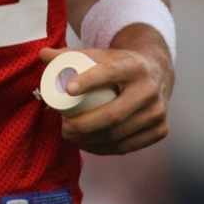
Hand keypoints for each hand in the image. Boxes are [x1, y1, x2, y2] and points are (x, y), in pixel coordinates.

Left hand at [40, 24, 173, 154]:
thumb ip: (71, 54)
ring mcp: (157, 113)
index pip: (109, 73)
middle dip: (83, 125)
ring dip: (90, 140)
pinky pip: (127, 146)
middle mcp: (149, 90)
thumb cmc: (120, 64)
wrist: (156, 72)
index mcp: (133, 66)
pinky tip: (87, 144)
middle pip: (113, 114)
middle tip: (63, 126)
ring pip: (118, 134)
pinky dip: (103, 149)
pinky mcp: (160, 131)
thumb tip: (43, 54)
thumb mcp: (101, 54)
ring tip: (70, 136)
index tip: (67, 90)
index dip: (88, 81)